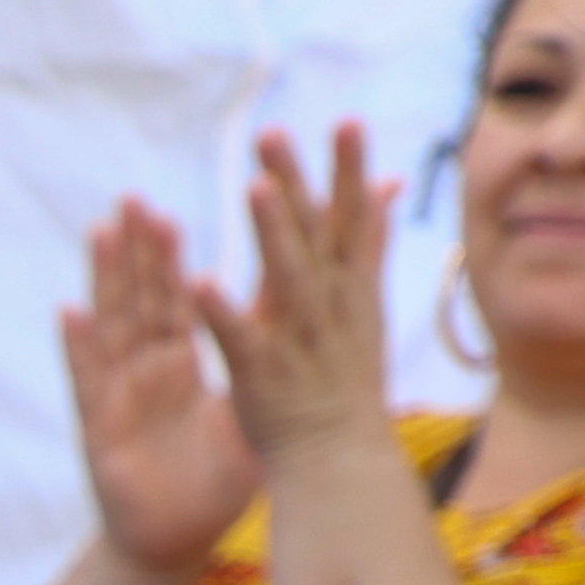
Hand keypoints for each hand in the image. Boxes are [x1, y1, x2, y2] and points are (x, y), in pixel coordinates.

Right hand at [62, 197, 261, 569]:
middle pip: (138, 300)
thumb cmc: (212, 484)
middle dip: (133, 252)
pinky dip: (80, 345)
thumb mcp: (248, 412)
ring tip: (103, 231)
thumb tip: (305, 327)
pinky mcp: (102, 426)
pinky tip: (71, 311)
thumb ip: (263, 365)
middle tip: (132, 201)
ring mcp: (120, 395)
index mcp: (176, 366)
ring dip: (105, 279)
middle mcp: (143, 373)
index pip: (172, 300)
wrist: (175, 543)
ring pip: (112, 326)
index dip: (166, 258)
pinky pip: (90, 379)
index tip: (165, 212)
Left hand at [194, 123, 400, 470]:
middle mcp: (328, 308)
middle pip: (315, 236)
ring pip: (284, 278)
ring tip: (253, 188)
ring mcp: (295, 339)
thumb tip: (385, 186)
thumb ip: (367, 244)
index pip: (351, 221)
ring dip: (271, 233)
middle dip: (299, 183)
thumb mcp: (366, 304)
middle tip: (273, 133)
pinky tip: (199, 280)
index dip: (349, 172)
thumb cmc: (346, 383)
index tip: (345, 122)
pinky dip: (221, 310)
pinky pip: (237, 338)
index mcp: (350, 291)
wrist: (341, 462)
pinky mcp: (259, 373)